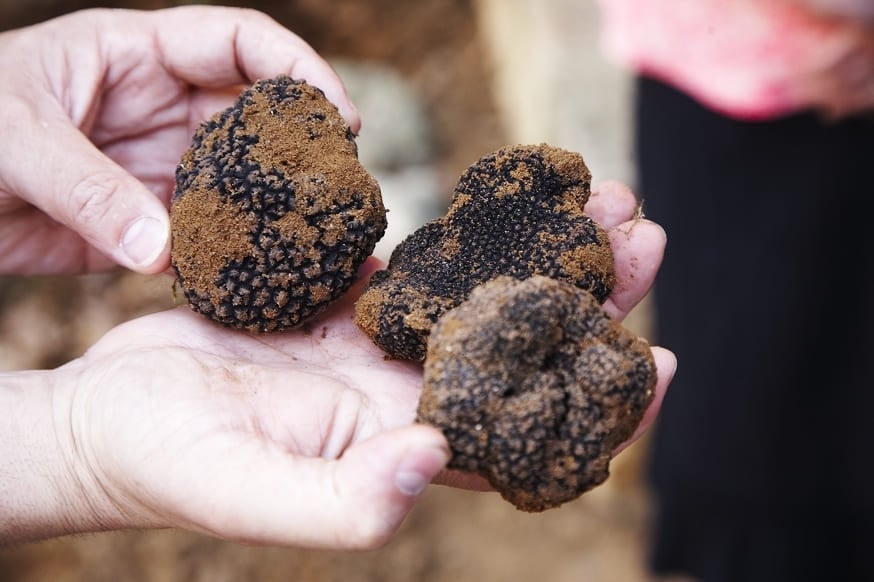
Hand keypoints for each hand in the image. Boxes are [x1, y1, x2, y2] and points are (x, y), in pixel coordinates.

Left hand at [0, 6, 356, 274]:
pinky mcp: (146, 226)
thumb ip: (88, 189)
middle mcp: (160, 111)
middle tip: (344, 183)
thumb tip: (162, 247)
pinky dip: (231, 257)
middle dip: (303, 144)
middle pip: (255, 118)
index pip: (237, 43)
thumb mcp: (13, 138)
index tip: (337, 113)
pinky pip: (203, 238)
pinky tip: (259, 275)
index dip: (296, 68)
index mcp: (136, 57)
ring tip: (319, 236)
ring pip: (238, 184)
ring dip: (274, 208)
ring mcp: (158, 170)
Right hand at [16, 181, 671, 548]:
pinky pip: (417, 271)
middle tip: (642, 236)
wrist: (105, 421)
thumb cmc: (165, 464)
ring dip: (539, 255)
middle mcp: (402, 405)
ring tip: (595, 203)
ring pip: (480, 300)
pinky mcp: (342, 314)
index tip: (661, 358)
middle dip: (588, 299)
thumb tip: (432, 462)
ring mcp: (375, 356)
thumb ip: (341, 501)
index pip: (524, 435)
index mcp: (400, 452)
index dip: (594, 401)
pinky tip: (501, 205)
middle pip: (519, 350)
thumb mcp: (247, 492)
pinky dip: (463, 238)